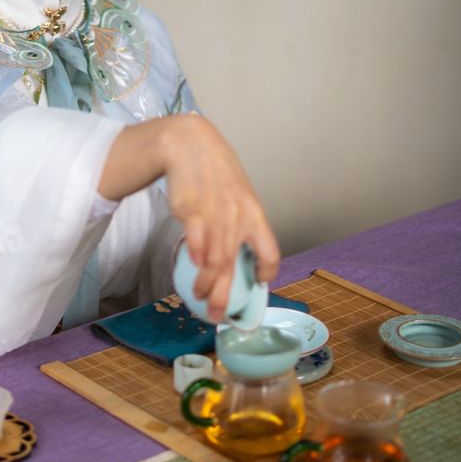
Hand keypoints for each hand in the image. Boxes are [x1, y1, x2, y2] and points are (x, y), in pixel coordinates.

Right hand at [161, 114, 279, 321]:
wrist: (191, 146)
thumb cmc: (215, 174)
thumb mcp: (238, 196)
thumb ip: (240, 225)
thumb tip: (238, 255)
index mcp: (254, 215)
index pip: (269, 252)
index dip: (265, 272)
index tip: (257, 283)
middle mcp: (238, 217)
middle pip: (233, 265)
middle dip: (225, 295)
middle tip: (218, 315)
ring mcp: (215, 214)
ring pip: (214, 259)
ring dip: (206, 282)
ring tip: (200, 295)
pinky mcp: (192, 209)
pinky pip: (196, 239)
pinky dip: (195, 254)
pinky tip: (192, 265)